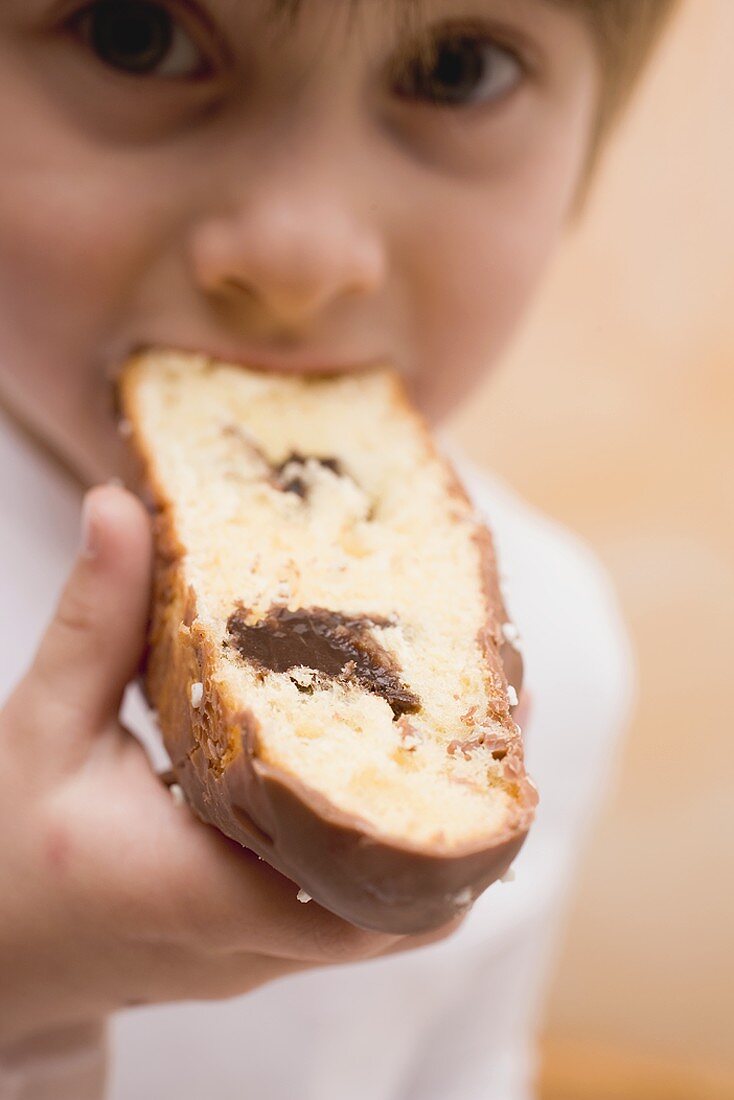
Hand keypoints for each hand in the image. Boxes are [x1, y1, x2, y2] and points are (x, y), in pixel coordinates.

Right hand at [0, 486, 461, 1045]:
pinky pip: (342, 916)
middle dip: (462, 823)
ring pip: (384, 918)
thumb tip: (124, 508)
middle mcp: (250, 940)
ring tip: (447, 742)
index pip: (375, 887)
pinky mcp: (247, 949)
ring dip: (428, 841)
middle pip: (411, 908)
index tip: (488, 737)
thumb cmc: (1, 856)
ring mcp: (255, 957)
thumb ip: (93, 621)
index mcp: (206, 890)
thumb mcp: (40, 729)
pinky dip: (378, 858)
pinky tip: (373, 781)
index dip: (456, 824)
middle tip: (485, 724)